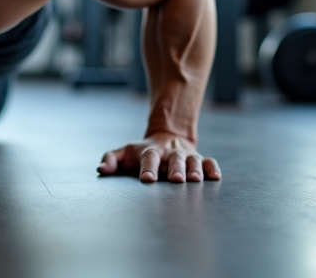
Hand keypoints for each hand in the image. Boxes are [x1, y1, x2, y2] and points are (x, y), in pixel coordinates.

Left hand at [97, 133, 220, 182]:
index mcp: (151, 151)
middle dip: (175, 169)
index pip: (149, 158)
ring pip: (193, 160)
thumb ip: (111, 159)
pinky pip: (208, 161)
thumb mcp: (125, 152)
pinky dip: (212, 168)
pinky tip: (215, 177)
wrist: (166, 136)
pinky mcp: (199, 158)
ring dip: (195, 169)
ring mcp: (186, 155)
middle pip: (174, 159)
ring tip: (195, 180)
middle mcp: (170, 153)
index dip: (148, 168)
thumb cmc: (141, 152)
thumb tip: (101, 168)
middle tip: (176, 179)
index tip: (147, 179)